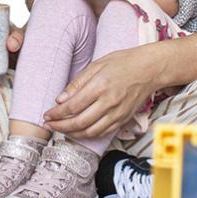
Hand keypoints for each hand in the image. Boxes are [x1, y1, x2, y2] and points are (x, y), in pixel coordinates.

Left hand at [43, 45, 161, 138]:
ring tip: (61, 129)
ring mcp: (117, 113)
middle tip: (48, 124)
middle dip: (60, 126)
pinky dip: (88, 135)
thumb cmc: (124, 62)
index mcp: (100, 86)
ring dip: (72, 133)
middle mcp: (109, 102)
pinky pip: (102, 132)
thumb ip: (78, 83)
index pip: (72, 106)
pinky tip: (79, 131)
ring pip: (90, 131)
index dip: (57, 114)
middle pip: (79, 122)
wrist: (150, 69)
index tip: (47, 114)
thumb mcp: (97, 65)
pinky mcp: (123, 119)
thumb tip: (60, 99)